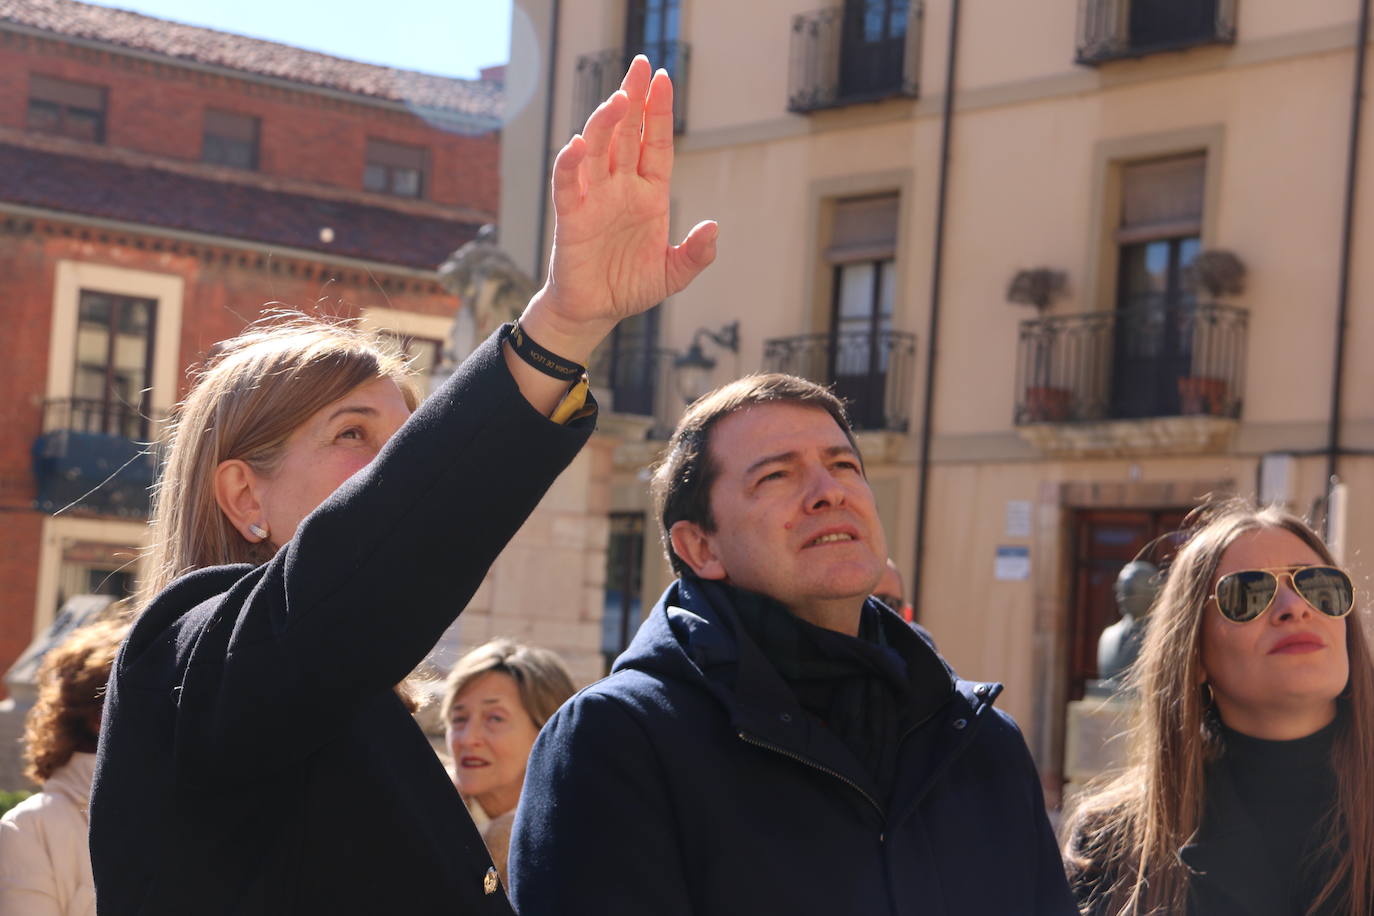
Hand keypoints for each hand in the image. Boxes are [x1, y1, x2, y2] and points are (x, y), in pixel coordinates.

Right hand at [520, 56, 717, 364]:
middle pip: (627, 134)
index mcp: (649, 194)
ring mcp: (595, 198)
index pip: (656, 144)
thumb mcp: (674, 274)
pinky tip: (578, 145)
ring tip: (619, 99)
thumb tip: (713, 227)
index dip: (659, 112)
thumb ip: (696, 253)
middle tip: (640, 64)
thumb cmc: (631, 287)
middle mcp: (621, 188)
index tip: (664, 79)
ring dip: (606, 123)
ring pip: (598, 150)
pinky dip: (571, 164)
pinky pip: (568, 184)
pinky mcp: (571, 217)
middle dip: (633, 98)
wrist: (596, 312)